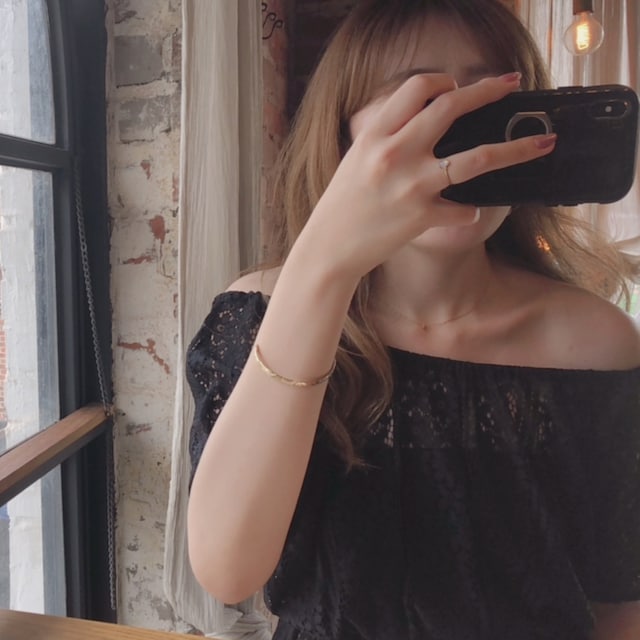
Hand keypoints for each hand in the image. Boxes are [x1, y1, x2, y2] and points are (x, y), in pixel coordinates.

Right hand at [295, 72, 555, 280]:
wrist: (328, 249)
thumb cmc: (341, 206)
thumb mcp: (356, 159)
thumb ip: (386, 137)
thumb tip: (422, 122)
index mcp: (376, 135)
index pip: (417, 88)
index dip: (443, 81)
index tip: (457, 85)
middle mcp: (395, 153)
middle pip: (452, 107)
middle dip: (488, 91)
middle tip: (511, 84)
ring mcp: (412, 186)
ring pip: (478, 157)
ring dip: (517, 149)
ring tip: (544, 142)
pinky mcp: (422, 217)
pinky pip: (463, 211)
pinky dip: (469, 213)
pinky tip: (466, 215)